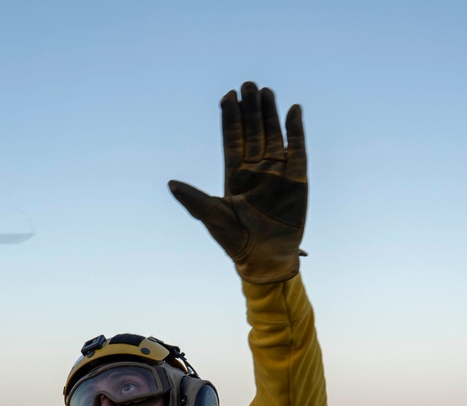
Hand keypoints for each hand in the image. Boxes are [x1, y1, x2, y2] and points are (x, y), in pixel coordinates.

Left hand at [169, 82, 307, 283]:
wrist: (264, 257)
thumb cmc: (234, 240)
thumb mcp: (211, 217)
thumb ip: (193, 199)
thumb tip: (170, 184)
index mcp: (233, 175)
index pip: (232, 139)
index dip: (230, 118)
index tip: (227, 95)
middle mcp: (255, 170)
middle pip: (253, 132)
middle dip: (249, 109)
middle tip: (247, 84)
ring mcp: (277, 173)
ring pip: (274, 135)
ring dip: (269, 114)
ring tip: (265, 91)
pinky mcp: (298, 179)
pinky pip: (298, 149)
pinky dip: (296, 130)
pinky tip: (292, 110)